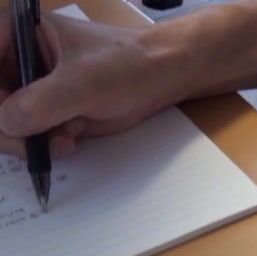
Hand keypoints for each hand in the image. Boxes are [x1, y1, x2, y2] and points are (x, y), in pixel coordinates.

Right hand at [0, 12, 184, 157]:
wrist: (163, 77)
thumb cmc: (126, 66)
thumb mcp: (80, 84)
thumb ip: (36, 105)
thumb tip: (4, 125)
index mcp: (12, 32)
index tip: (6, 114)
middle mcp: (15, 58)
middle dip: (8, 127)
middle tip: (29, 145)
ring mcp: (30, 86)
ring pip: (7, 122)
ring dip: (28, 140)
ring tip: (64, 140)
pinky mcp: (48, 110)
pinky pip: (29, 134)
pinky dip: (44, 144)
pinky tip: (71, 140)